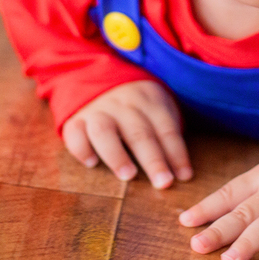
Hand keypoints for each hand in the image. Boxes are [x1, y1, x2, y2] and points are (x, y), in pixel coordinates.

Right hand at [61, 80, 192, 187]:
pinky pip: (75, 133)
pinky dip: (82, 149)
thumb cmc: (138, 105)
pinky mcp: (76, 120)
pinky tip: (92, 163)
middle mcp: (123, 104)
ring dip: (117, 155)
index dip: (176, 153)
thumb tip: (182, 173)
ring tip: (129, 175)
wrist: (99, 77)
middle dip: (153, 160)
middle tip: (163, 182)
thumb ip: (168, 135)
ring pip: (105, 131)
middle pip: (139, 133)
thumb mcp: (158, 107)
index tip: (184, 176)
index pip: (165, 128)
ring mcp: (98, 111)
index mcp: (149, 100)